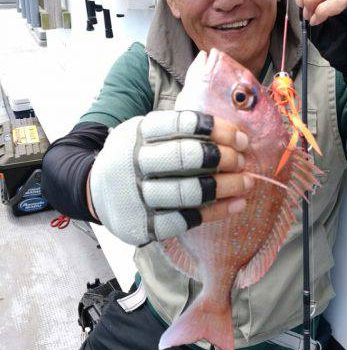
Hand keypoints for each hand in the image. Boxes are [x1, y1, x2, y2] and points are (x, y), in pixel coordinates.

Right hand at [89, 110, 251, 245]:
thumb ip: (179, 131)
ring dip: (225, 186)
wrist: (95, 190)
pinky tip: (237, 204)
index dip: (216, 130)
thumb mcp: (145, 132)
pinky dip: (216, 212)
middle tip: (242, 160)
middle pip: (184, 157)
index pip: (181, 125)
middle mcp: (134, 162)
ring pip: (187, 191)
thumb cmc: (135, 157)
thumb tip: (233, 135)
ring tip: (247, 182)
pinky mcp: (142, 225)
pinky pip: (185, 220)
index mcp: (138, 133)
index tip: (240, 138)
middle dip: (222, 157)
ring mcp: (136, 195)